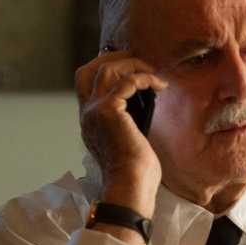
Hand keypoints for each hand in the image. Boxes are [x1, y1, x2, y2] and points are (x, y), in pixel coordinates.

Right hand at [75, 51, 167, 224]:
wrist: (131, 186)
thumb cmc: (136, 171)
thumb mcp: (128, 138)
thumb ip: (127, 118)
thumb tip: (144, 98)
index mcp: (89, 120)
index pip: (85, 82)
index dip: (104, 66)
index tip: (130, 65)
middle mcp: (86, 113)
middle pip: (90, 69)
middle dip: (116, 59)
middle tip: (141, 61)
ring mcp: (94, 111)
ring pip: (107, 70)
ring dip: (133, 66)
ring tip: (154, 73)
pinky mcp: (108, 111)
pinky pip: (126, 82)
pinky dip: (145, 79)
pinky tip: (160, 85)